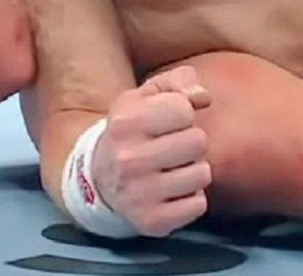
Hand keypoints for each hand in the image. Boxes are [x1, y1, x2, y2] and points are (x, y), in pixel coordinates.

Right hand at [93, 65, 212, 236]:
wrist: (99, 179)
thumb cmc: (133, 131)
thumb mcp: (145, 97)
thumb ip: (178, 82)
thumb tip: (203, 97)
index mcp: (124, 122)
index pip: (184, 109)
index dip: (182, 114)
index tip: (167, 122)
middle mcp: (127, 159)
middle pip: (198, 141)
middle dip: (191, 142)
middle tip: (172, 147)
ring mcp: (138, 194)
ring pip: (202, 174)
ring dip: (193, 170)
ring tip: (172, 168)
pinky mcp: (151, 221)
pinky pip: (198, 204)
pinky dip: (190, 198)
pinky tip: (170, 191)